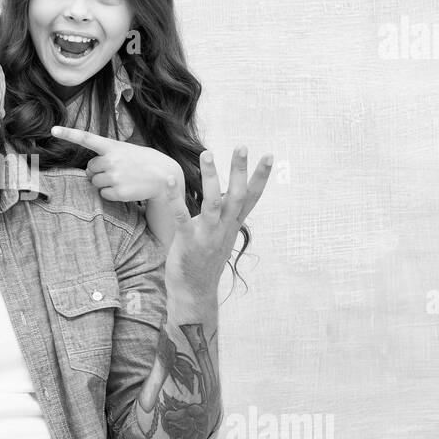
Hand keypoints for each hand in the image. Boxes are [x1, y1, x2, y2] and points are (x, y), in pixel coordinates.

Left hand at [50, 125, 183, 202]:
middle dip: (98, 172)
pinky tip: (126, 188)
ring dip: (105, 183)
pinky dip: (112, 194)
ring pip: (95, 183)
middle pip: (89, 169)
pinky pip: (104, 194)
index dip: (68, 133)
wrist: (163, 176)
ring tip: (123, 179)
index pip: (86, 138)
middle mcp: (110, 160)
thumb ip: (105, 156)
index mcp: (111, 146)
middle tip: (117, 171)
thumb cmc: (142, 162)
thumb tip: (88, 172)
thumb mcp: (125, 151)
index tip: (53, 129)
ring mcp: (113, 176)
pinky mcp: (117, 191)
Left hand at [165, 146, 271, 302]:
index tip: (269, 156)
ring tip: (208, 153)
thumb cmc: (204, 262)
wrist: (194, 292)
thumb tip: (227, 195)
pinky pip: (182, 217)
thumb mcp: (221, 236)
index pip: (251, 198)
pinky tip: (169, 181)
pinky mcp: (188, 242)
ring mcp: (208, 236)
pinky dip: (175, 199)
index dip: (260, 177)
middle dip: (240, 171)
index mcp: (232, 225)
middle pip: (237, 196)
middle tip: (242, 147)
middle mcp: (224, 229)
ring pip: (213, 203)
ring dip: (211, 177)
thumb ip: (225, 216)